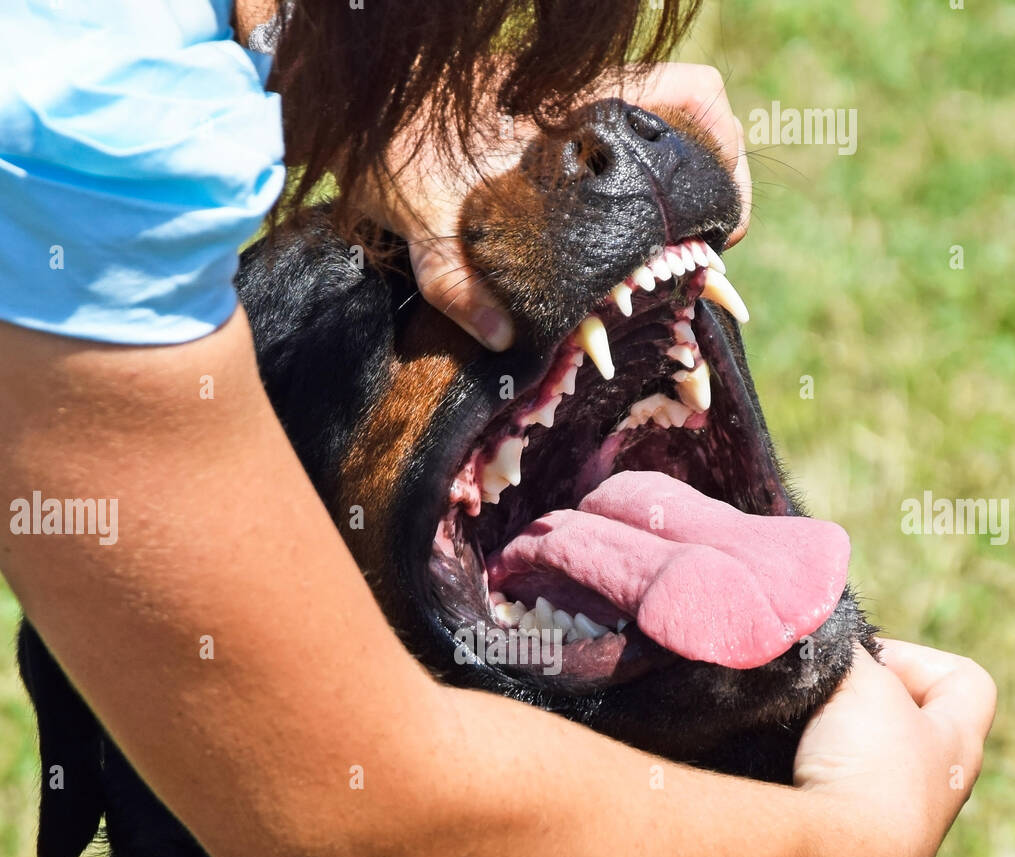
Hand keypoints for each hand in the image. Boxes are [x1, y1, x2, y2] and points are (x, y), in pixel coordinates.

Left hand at [363, 62, 751, 350]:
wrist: (345, 91)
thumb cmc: (384, 139)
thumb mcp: (417, 212)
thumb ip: (455, 277)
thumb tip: (503, 339)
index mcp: (575, 105)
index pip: (693, 95)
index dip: (729, 154)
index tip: (725, 226)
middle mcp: (583, 103)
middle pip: (692, 121)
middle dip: (713, 187)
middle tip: (699, 257)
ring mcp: (569, 114)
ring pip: (657, 139)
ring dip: (672, 196)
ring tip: (663, 263)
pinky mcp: (544, 131)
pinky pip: (612, 155)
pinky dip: (626, 199)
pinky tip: (604, 250)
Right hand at [794, 641, 995, 856]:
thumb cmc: (864, 765)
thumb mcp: (857, 683)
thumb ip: (844, 655)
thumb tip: (820, 641)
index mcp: (956, 748)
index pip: (963, 682)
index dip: (917, 659)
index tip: (864, 663)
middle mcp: (936, 798)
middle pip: (908, 734)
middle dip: (861, 712)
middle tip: (820, 703)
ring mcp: (895, 842)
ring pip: (861, 780)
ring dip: (826, 759)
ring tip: (787, 745)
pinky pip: (825, 818)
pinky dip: (801, 797)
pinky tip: (770, 785)